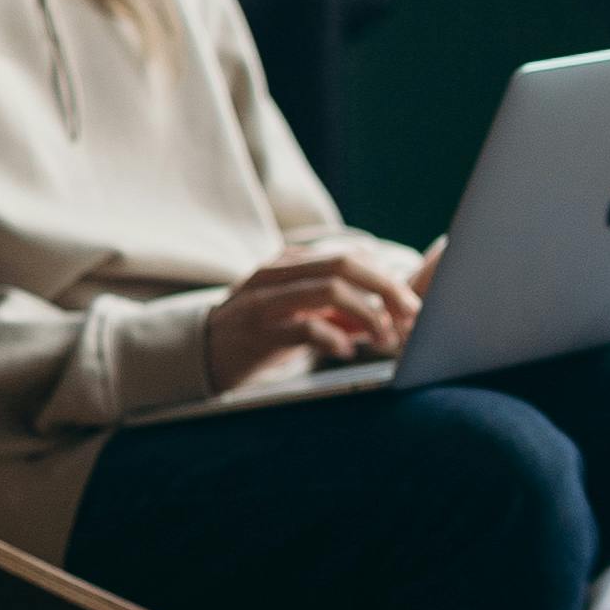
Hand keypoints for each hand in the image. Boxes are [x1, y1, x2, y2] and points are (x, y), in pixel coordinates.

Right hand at [205, 243, 424, 388]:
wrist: (199, 354)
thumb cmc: (258, 334)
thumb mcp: (299, 315)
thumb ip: (338, 312)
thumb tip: (387, 317)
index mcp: (290, 263)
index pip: (352, 256)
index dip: (388, 279)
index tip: (410, 307)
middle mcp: (278, 273)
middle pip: (346, 265)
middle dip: (388, 289)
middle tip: (410, 318)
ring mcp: (265, 300)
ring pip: (330, 290)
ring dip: (368, 315)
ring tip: (383, 339)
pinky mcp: (258, 332)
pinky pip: (305, 327)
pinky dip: (335, 339)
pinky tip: (345, 351)